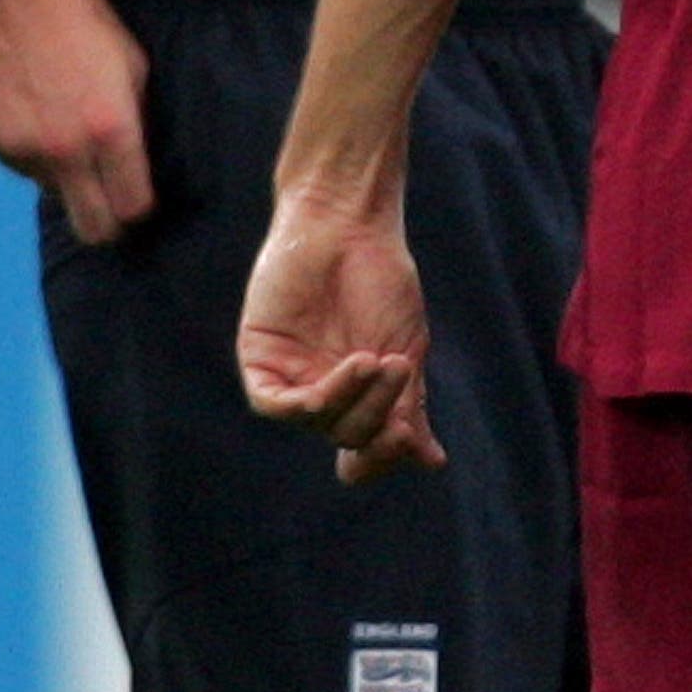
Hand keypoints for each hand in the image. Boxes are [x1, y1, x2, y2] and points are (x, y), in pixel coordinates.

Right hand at [0, 0, 153, 245]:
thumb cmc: (84, 23)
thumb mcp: (133, 67)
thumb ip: (137, 122)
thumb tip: (140, 164)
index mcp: (110, 131)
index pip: (132, 207)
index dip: (142, 210)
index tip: (144, 201)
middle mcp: (65, 150)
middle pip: (93, 227)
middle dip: (109, 223)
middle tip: (115, 203)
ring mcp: (21, 150)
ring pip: (55, 192)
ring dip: (68, 177)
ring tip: (70, 130)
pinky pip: (22, 168)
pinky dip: (35, 154)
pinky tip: (38, 113)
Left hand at [238, 191, 442, 481]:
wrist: (349, 227)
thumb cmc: (382, 281)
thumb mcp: (406, 348)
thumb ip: (410, 405)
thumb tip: (432, 465)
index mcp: (357, 396)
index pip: (363, 450)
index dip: (383, 456)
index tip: (411, 440)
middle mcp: (322, 392)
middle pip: (346, 435)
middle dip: (378, 416)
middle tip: (401, 371)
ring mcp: (290, 378)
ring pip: (316, 422)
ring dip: (353, 400)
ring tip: (380, 359)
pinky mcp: (259, 362)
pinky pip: (275, 405)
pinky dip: (310, 401)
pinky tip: (341, 376)